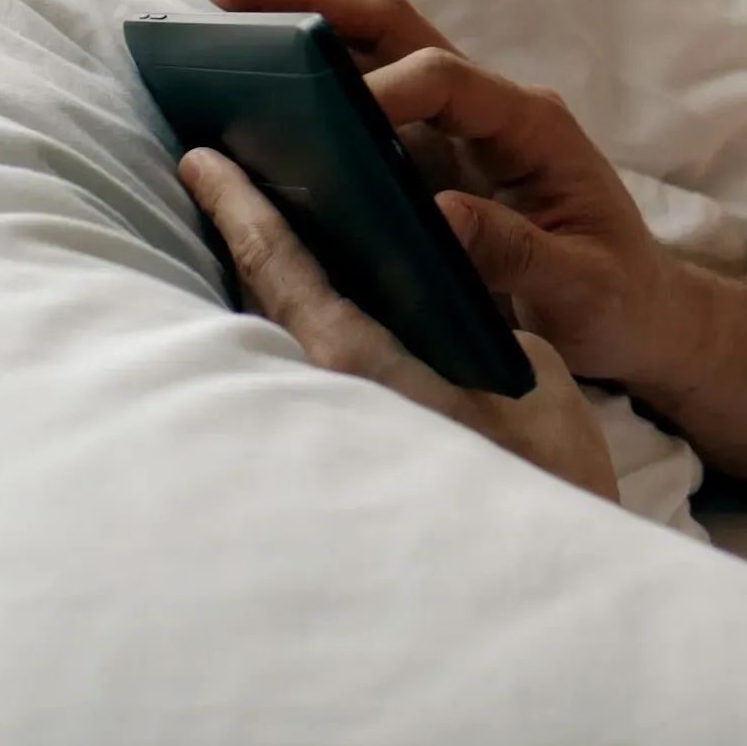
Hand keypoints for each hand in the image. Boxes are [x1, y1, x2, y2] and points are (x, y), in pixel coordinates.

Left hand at [180, 146, 620, 501]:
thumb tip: (429, 269)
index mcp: (356, 361)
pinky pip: (298, 376)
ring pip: (272, 339)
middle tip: (216, 174)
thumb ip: (470, 312)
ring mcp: (318, 434)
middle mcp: (318, 395)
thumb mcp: (527, 369)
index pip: (278, 264)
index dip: (238, 204)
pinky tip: (306, 308)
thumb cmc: (545, 474)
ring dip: (263, 284)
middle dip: (239, 235)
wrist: (544, 585)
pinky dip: (290, 328)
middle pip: (259, 298)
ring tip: (254, 228)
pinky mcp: (334, 462)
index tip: (201, 159)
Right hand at [192, 0, 696, 389]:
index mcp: (531, 124)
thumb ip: (520, 254)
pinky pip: (364, 98)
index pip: (444, 79)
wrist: (642, 313)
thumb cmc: (618, 298)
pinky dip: (308, 79)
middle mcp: (490, 105)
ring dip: (297, 22)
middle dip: (309, 0)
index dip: (382, 91)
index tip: (327, 118)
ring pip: (372, 48)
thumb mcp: (583, 288)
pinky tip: (246, 80)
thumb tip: (439, 215)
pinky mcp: (429, 153)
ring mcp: (456, 124)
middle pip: (393, 28)